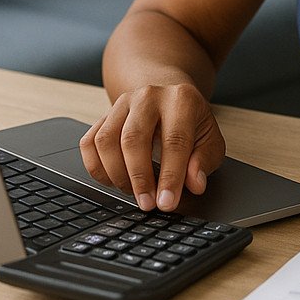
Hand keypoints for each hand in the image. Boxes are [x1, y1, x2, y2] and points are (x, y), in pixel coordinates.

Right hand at [79, 83, 225, 212]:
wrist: (169, 95)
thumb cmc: (191, 122)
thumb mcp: (210, 138)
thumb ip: (204, 160)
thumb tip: (195, 183)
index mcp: (181, 100)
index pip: (174, 140)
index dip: (170, 176)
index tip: (167, 202)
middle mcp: (149, 97)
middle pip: (133, 139)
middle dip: (139, 178)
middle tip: (147, 204)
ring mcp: (123, 104)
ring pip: (106, 141)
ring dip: (117, 174)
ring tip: (133, 192)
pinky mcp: (103, 115)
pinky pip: (89, 143)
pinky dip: (97, 168)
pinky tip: (113, 180)